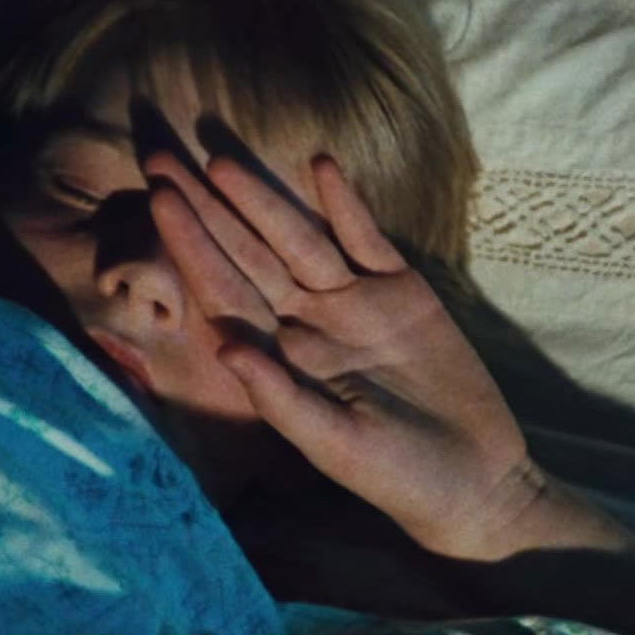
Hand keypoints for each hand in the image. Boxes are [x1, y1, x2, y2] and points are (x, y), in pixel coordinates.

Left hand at [146, 150, 540, 559]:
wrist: (474, 479)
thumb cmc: (397, 476)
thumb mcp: (335, 446)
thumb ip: (281, 399)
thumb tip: (226, 349)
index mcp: (282, 361)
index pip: (226, 293)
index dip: (192, 246)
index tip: (159, 200)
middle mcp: (309, 325)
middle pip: (249, 255)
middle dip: (208, 208)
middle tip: (164, 156)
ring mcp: (354, 304)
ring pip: (299, 239)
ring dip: (263, 199)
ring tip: (223, 158)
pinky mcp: (402, 292)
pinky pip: (366, 239)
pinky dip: (345, 204)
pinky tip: (320, 166)